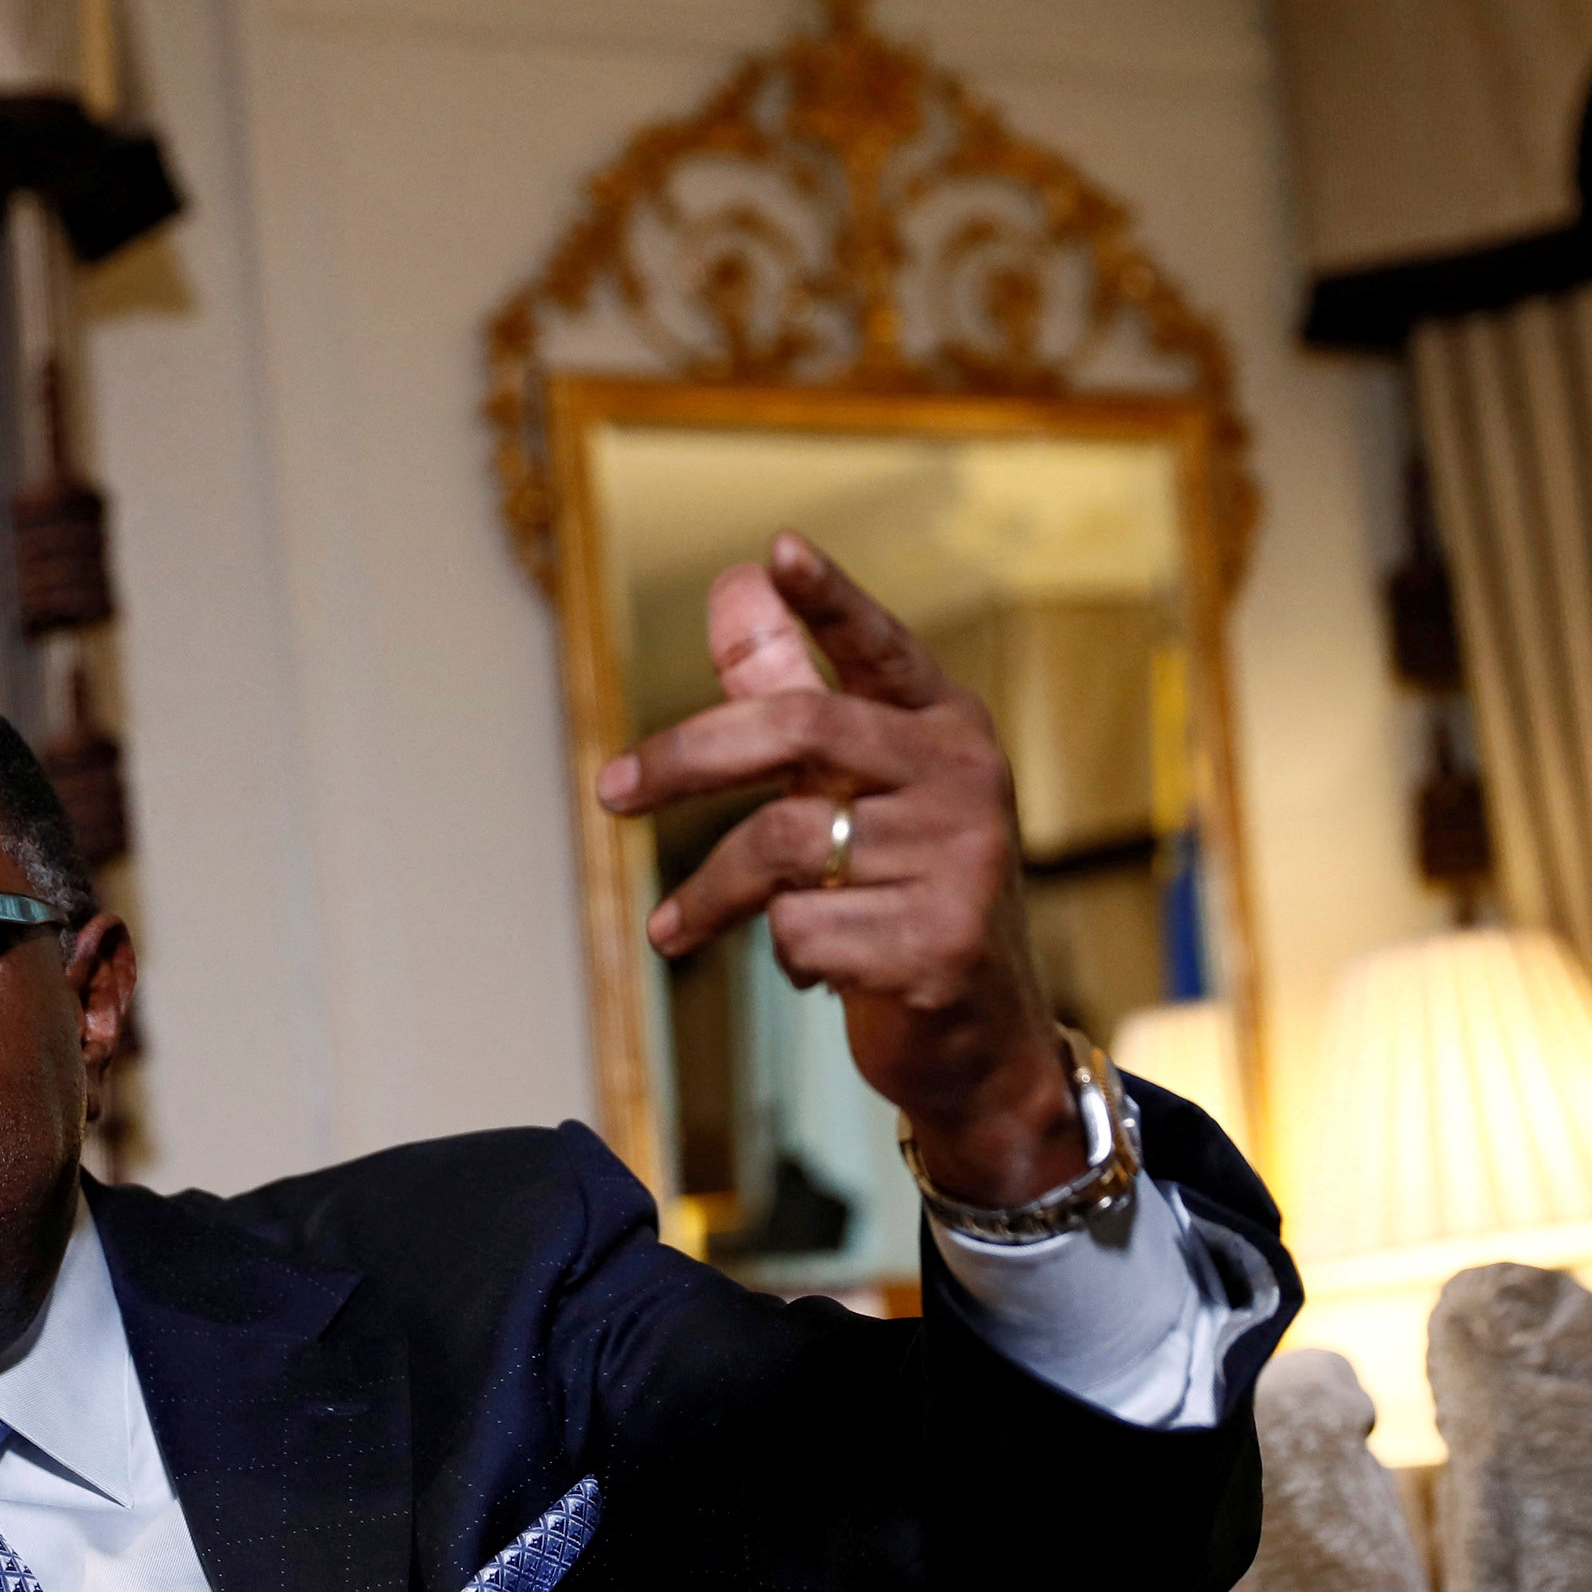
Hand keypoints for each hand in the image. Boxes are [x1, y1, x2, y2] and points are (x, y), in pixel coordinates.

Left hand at [594, 532, 1085, 1209]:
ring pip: (782, 846)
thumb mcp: (856, 790)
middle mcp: (965, 779)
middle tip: (611, 791)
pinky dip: (784, 954)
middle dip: (689, 756)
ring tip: (681, 928)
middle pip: (799, 732)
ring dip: (717, 895)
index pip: (882, 646)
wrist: (980, 1040)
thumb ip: (790, 691)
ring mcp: (962, 861)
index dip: (831, 600)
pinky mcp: (938, 944)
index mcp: (946, 726)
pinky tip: (823, 969)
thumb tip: (736, 583)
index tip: (779, 551)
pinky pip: (801, 930)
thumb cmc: (903, 895)